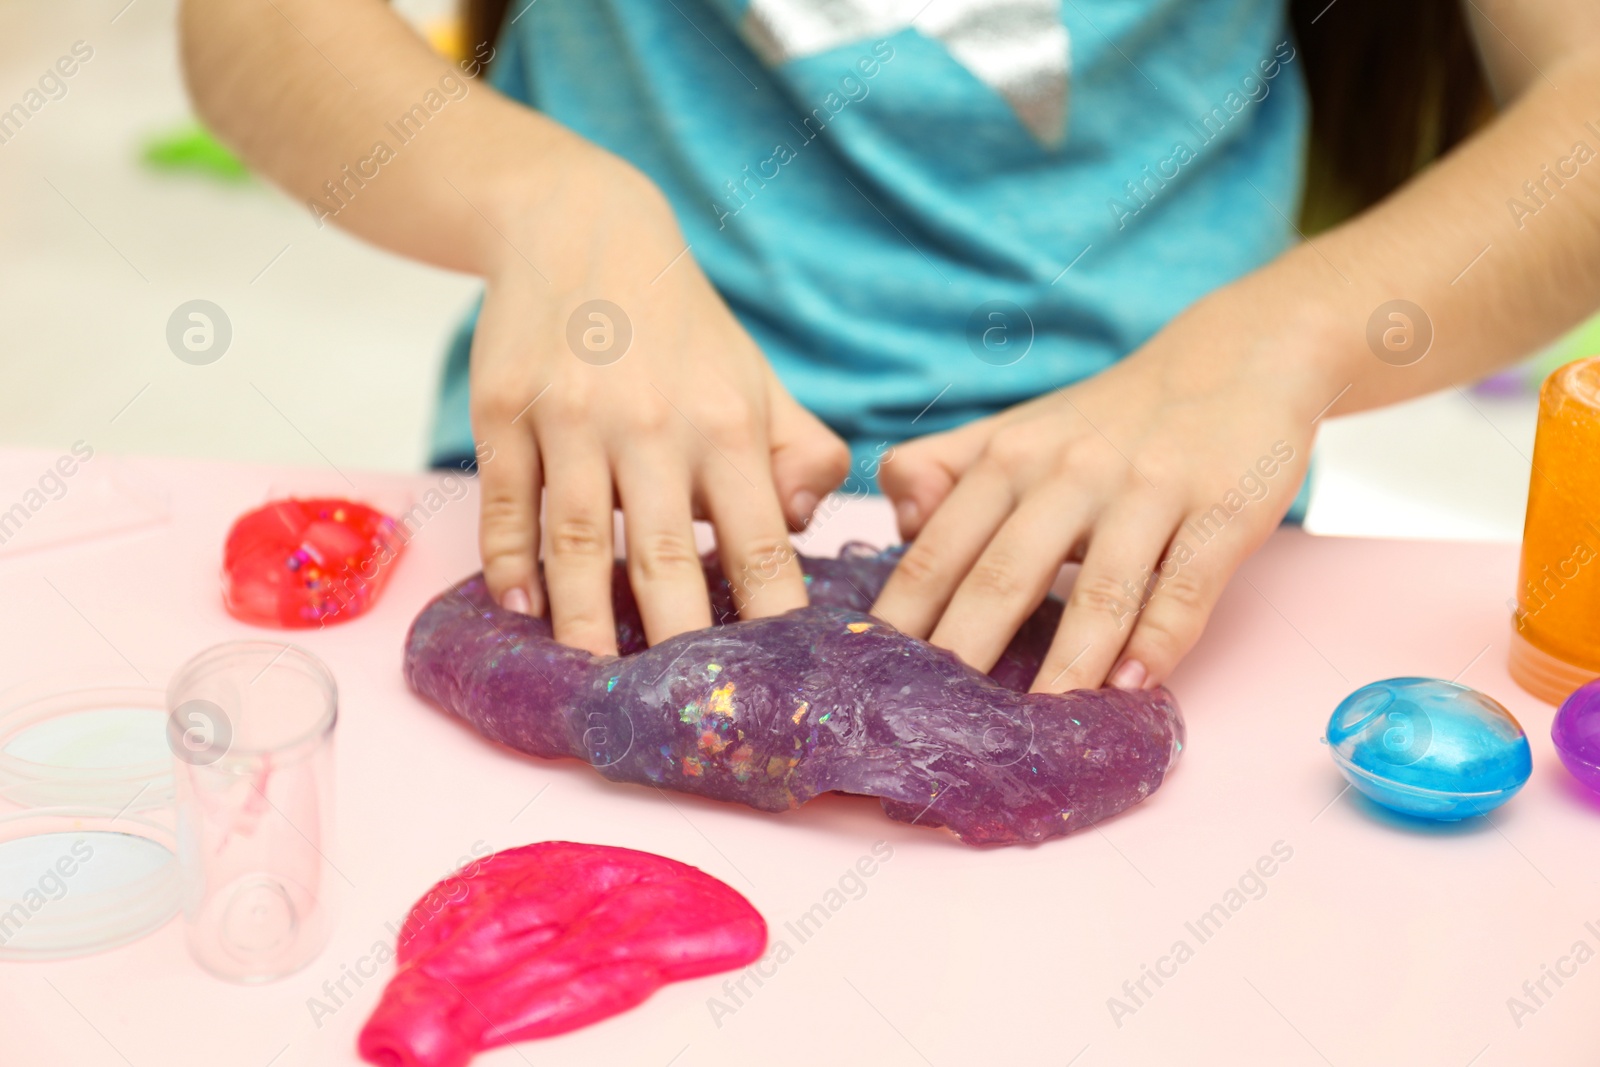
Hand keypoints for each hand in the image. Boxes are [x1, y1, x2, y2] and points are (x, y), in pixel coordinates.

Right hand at [470, 158, 848, 653]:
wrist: (579, 228)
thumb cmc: (680, 324)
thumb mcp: (755, 376)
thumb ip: (799, 450)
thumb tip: (808, 528)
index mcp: (727, 421)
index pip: (762, 541)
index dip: (771, 617)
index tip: (779, 680)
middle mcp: (651, 423)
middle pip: (666, 559)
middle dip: (678, 644)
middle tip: (683, 717)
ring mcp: (571, 417)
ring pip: (577, 543)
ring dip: (585, 624)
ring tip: (596, 685)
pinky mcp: (504, 410)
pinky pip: (507, 505)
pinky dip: (510, 565)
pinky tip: (522, 611)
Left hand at [872, 283, 1333, 692]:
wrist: (1241, 356)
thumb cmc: (1113, 417)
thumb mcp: (1019, 429)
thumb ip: (943, 471)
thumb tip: (894, 531)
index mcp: (1008, 458)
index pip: (939, 550)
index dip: (903, 618)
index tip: (873, 680)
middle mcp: (1069, 472)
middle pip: (1003, 575)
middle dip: (964, 653)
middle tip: (936, 727)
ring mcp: (1148, 490)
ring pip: (1098, 591)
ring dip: (1066, 668)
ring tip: (1036, 731)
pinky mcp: (1223, 508)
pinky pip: (1185, 587)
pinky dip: (1159, 642)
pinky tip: (1134, 689)